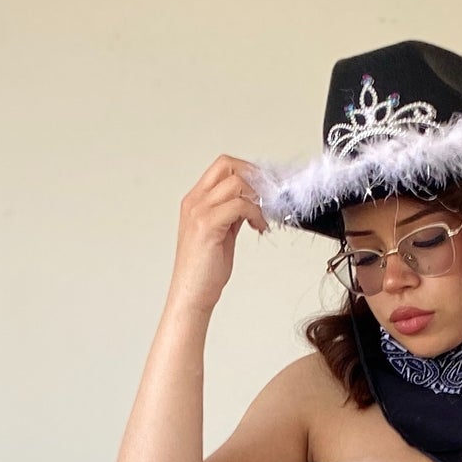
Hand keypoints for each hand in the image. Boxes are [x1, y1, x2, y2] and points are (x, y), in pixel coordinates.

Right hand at [170, 155, 268, 313]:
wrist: (191, 295)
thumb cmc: (204, 272)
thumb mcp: (221, 235)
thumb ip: (231, 215)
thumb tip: (251, 204)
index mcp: (195, 201)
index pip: (223, 167)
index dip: (248, 172)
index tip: (266, 188)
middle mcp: (194, 202)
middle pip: (228, 165)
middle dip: (255, 177)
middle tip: (269, 196)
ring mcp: (199, 212)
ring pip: (236, 182)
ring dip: (258, 198)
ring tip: (263, 218)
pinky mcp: (207, 225)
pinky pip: (239, 205)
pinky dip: (255, 214)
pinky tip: (259, 228)